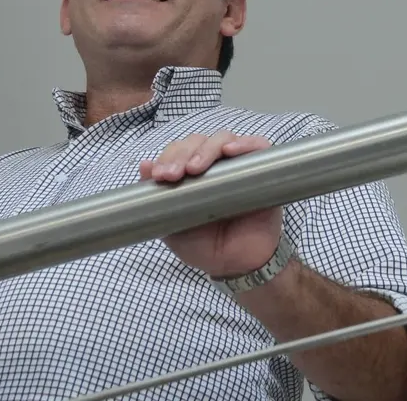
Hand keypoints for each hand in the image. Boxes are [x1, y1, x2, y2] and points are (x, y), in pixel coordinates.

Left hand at [139, 131, 281, 278]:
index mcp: (193, 174)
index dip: (167, 158)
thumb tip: (144, 166)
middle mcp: (215, 165)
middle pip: (198, 142)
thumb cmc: (205, 245)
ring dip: (207, 148)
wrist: (236, 266)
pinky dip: (246, 144)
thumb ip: (157, 199)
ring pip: (223, 140)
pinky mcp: (262, 171)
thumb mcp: (172, 225)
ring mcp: (239, 166)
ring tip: (197, 168)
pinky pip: (258, 147)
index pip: (179, 152)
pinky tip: (230, 150)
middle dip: (182, 154)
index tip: (159, 176)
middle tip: (174, 174)